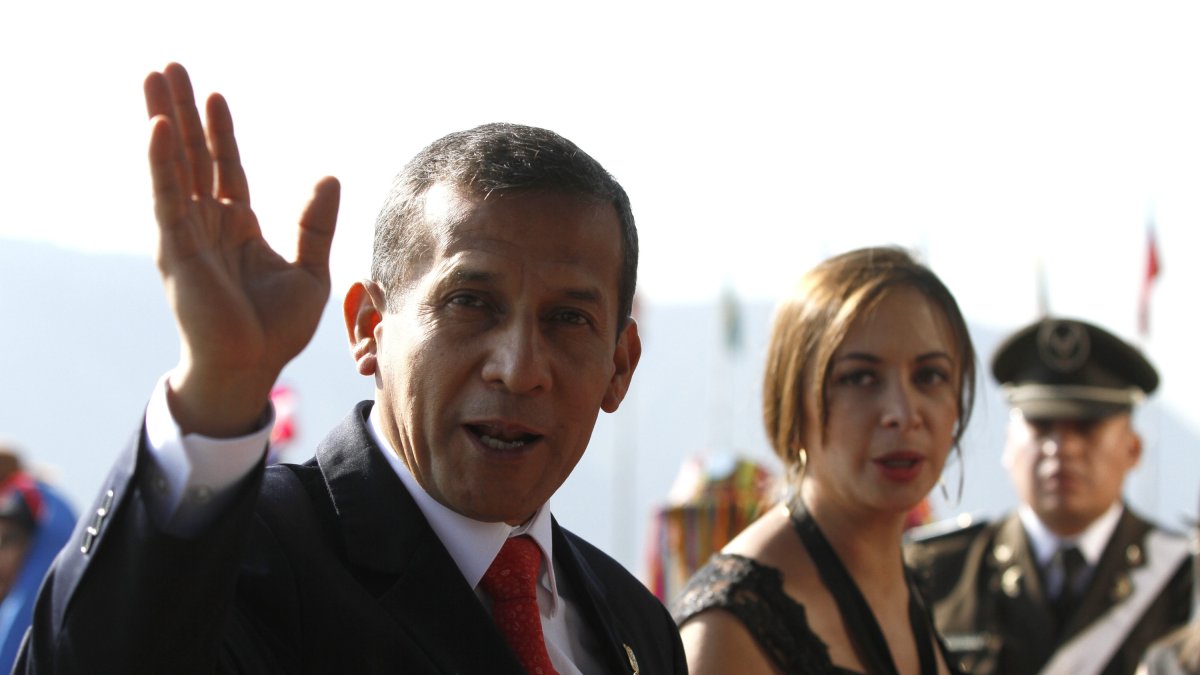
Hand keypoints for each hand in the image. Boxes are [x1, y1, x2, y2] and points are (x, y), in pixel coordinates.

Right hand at [145, 63, 339, 436]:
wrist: (253, 368)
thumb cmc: (277, 330)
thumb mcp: (309, 270)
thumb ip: (316, 224)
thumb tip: (329, 176)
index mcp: (236, 229)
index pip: (225, 169)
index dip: (220, 132)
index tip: (214, 95)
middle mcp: (207, 226)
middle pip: (193, 156)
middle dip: (183, 111)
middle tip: (169, 67)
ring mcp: (188, 236)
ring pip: (174, 166)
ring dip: (164, 119)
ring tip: (154, 76)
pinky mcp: (178, 251)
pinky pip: (169, 198)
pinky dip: (163, 162)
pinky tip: (160, 127)